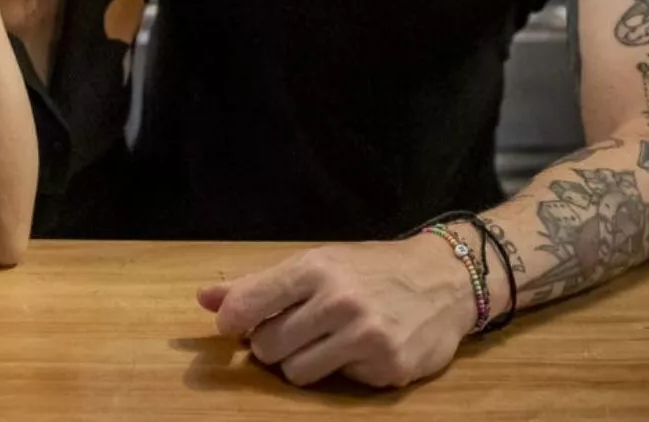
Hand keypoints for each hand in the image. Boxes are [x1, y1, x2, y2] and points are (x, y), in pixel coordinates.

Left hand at [197, 238, 478, 388]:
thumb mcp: (316, 265)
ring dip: (303, 363)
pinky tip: (362, 350)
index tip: (234, 327)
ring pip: (295, 373)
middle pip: (267, 347)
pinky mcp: (387, 365)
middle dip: (273, 345)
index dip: (233, 321)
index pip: (250, 302)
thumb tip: (204, 299)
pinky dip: (343, 371)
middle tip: (298, 331)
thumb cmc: (370, 271)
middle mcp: (339, 300)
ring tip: (328, 342)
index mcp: (316, 268)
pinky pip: (337, 382)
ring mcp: (365, 335)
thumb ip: (259, 285)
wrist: (444, 280)